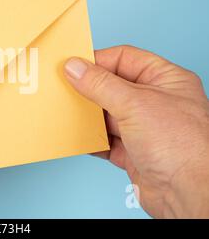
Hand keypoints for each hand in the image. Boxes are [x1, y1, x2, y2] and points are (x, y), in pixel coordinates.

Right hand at [64, 45, 208, 217]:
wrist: (189, 194)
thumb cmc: (183, 146)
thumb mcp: (135, 104)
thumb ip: (100, 85)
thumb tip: (75, 67)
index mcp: (166, 80)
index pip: (125, 59)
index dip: (98, 60)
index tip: (72, 65)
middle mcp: (156, 102)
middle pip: (113, 87)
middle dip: (89, 89)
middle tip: (64, 88)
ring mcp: (145, 128)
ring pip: (107, 114)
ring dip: (88, 116)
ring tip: (67, 111)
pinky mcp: (134, 152)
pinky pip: (105, 140)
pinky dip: (91, 139)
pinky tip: (78, 137)